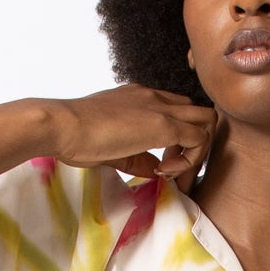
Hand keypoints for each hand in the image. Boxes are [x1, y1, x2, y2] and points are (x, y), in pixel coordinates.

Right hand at [40, 87, 217, 185]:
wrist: (62, 125)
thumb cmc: (75, 136)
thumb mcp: (112, 147)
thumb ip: (138, 157)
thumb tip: (154, 170)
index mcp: (140, 97)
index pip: (177, 111)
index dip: (177, 141)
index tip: (159, 165)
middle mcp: (154, 96)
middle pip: (198, 112)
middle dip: (195, 145)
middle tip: (174, 171)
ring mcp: (161, 107)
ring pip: (207, 121)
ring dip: (197, 152)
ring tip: (170, 173)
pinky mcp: (163, 124)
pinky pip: (200, 139)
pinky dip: (190, 161)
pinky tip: (164, 172)